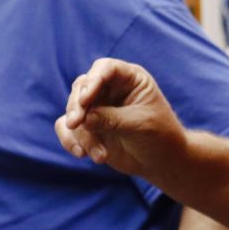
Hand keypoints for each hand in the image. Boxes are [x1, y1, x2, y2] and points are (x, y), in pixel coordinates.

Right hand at [56, 58, 184, 178]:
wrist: (161, 160)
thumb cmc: (159, 135)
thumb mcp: (140, 124)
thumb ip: (112, 119)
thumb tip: (84, 119)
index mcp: (130, 78)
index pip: (106, 69)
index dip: (93, 80)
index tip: (85, 100)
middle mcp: (110, 88)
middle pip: (82, 87)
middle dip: (77, 106)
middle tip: (76, 124)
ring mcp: (97, 107)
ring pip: (74, 110)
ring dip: (81, 134)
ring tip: (100, 156)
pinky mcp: (87, 126)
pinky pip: (67, 128)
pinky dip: (70, 140)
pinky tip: (82, 154)